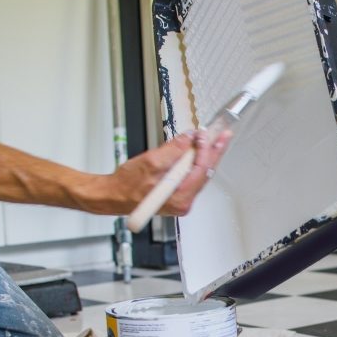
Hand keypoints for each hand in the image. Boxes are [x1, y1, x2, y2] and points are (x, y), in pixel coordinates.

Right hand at [110, 129, 231, 217]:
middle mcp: (183, 202)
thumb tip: (188, 139)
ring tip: (213, 141)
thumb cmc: (126, 186)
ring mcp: (180, 199)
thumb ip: (173, 150)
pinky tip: (198, 152)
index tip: (207, 134)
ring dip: (205, 156)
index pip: (202, 169)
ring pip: (199, 174)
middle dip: (213, 152)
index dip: (206, 149)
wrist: (113, 196)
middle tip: (222, 136)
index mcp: (179, 197)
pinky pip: (190, 177)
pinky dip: (194, 162)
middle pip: (205, 173)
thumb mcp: (151, 162)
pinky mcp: (176, 194)